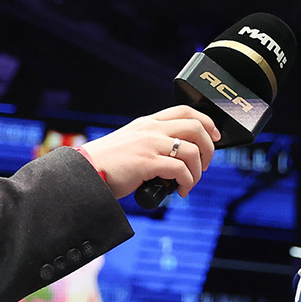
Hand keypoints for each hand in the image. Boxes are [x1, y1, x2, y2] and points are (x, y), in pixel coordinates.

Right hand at [79, 105, 220, 198]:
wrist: (86, 171)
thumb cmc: (107, 163)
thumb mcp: (131, 144)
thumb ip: (152, 145)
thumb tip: (175, 160)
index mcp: (147, 123)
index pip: (185, 111)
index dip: (206, 122)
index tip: (213, 137)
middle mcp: (151, 130)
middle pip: (196, 127)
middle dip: (209, 148)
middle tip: (204, 165)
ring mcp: (149, 144)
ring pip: (192, 150)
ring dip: (198, 171)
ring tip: (189, 183)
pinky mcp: (147, 162)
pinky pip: (181, 170)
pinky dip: (187, 182)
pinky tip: (180, 190)